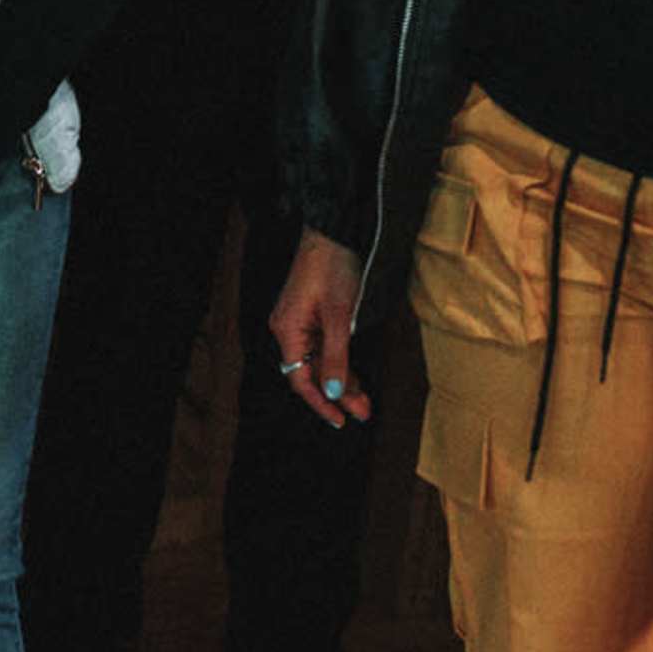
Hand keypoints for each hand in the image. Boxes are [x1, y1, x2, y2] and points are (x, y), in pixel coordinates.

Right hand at [268, 229, 371, 425]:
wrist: (334, 232)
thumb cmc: (333, 268)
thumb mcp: (339, 316)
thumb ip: (336, 357)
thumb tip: (334, 392)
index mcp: (287, 330)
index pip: (300, 378)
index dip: (320, 401)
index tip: (340, 420)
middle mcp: (289, 329)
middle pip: (311, 372)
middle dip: (338, 393)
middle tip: (364, 412)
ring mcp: (300, 322)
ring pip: (320, 361)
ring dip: (342, 380)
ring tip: (365, 401)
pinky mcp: (312, 315)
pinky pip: (324, 347)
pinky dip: (340, 362)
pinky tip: (354, 376)